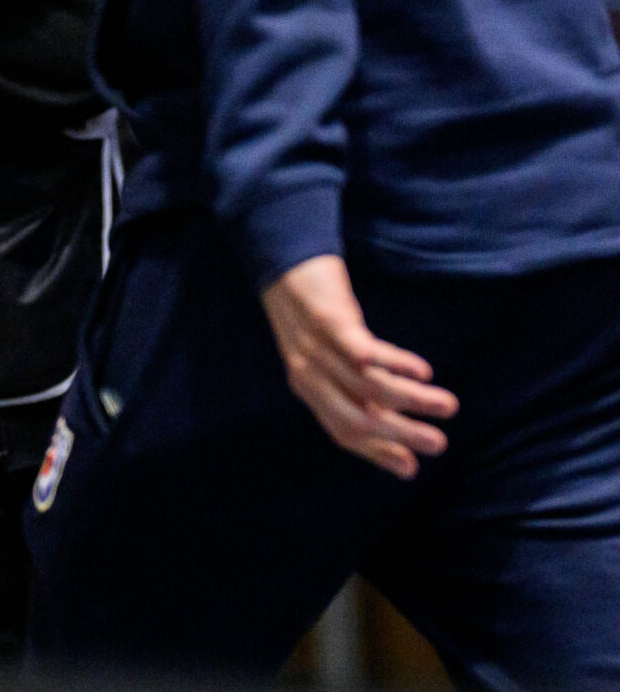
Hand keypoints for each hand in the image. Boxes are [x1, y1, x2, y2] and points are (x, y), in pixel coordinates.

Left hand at [262, 255, 457, 480]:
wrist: (284, 263)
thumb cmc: (317, 317)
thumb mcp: (329, 360)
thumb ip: (355, 392)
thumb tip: (394, 428)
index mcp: (309, 389)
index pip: (342, 432)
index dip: (376, 453)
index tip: (411, 469)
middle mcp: (308, 375)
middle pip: (354, 418)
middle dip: (399, 435)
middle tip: (439, 444)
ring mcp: (315, 348)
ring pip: (367, 387)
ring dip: (412, 400)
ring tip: (448, 406)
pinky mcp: (327, 321)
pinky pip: (362, 352)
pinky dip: (394, 364)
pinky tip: (423, 371)